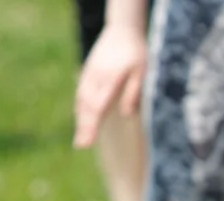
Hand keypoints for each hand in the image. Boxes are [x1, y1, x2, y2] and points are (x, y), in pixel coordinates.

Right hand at [73, 25, 146, 147]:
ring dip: (81, 119)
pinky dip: (81, 106)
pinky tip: (81, 118)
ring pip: (82, 99)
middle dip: (84, 127)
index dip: (92, 125)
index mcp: (109, 79)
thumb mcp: (142, 71)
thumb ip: (134, 92)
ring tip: (80, 138)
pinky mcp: (89, 72)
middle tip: (80, 146)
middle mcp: (95, 78)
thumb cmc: (136, 52)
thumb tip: (127, 115)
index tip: (87, 141)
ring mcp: (90, 74)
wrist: (122, 30)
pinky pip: (82, 92)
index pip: (98, 107)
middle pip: (87, 106)